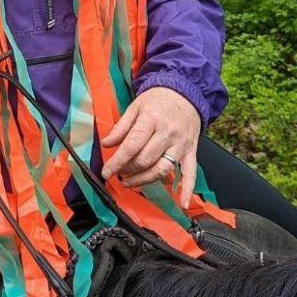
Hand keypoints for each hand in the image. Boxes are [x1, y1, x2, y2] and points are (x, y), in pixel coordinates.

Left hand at [100, 87, 200, 207]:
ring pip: (162, 169)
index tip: (106, 172)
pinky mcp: (190, 152)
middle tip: (118, 173)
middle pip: (145, 160)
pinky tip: (182, 203)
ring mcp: (180, 144)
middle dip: (128, 170)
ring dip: (144, 180)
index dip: (117, 161)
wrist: (187, 93)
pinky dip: (187, 189)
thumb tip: (106, 144)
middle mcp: (167, 133)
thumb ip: (121, 127)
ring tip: (130, 183)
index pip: (132, 145)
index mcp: (151, 119)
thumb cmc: (158, 100)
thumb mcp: (136, 106)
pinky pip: (190, 173)